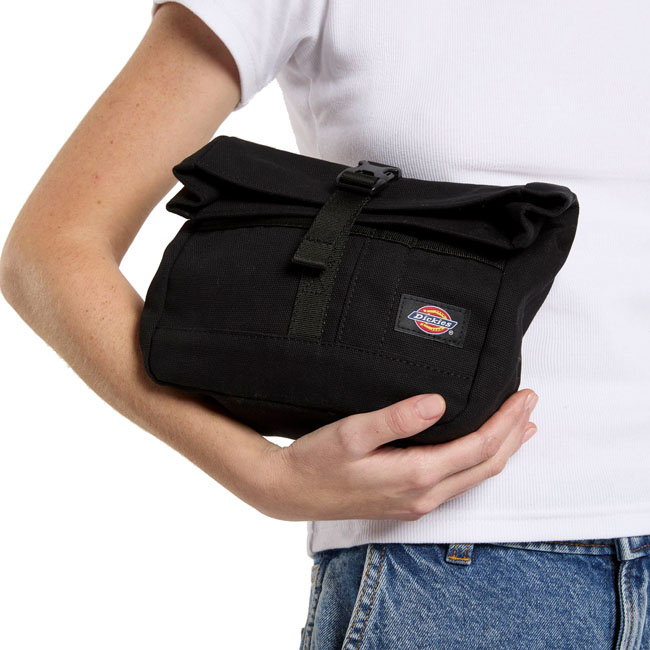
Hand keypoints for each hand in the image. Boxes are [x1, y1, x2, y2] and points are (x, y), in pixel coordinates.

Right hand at [254, 388, 538, 520]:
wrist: (291, 492)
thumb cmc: (318, 461)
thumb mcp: (352, 433)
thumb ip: (396, 419)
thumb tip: (438, 402)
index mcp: (416, 475)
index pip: (479, 447)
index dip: (507, 421)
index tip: (524, 396)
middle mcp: (425, 495)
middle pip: (486, 465)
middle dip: (514, 434)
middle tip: (531, 404)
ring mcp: (418, 502)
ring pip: (475, 476)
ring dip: (501, 449)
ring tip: (520, 427)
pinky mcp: (408, 502)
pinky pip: (459, 482)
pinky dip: (479, 462)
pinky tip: (479, 450)